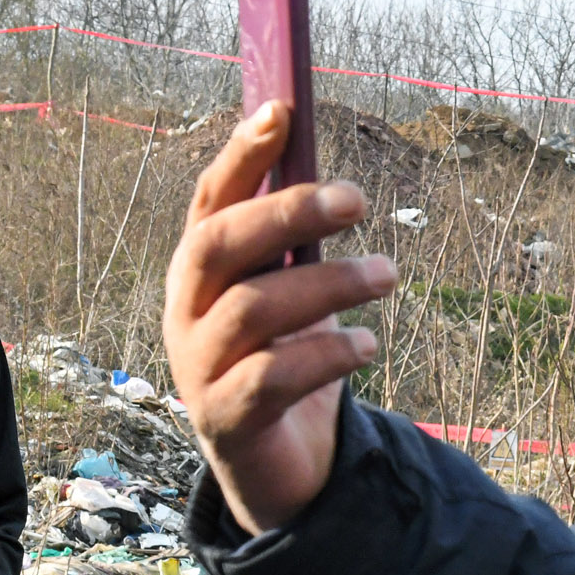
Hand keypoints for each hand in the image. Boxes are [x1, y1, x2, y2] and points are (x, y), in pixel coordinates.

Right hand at [162, 102, 396, 536]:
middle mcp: (186, 311)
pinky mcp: (225, 421)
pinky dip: (325, 357)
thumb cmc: (289, 358)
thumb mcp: (295, 292)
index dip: (241, 155)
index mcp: (200, 271)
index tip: (282, 111)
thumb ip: (298, 244)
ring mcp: (197, 367)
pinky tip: (368, 344)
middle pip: (219, 246)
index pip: (210, 202)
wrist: (279, 463)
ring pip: (251, 310)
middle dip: (287, 213)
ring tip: (388, 274)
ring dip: (327, 285)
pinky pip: (269, 379)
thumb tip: (331, 177)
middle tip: (357, 200)